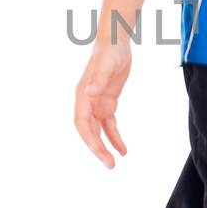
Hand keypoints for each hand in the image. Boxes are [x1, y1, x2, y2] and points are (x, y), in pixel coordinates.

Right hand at [74, 39, 131, 167]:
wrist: (115, 42)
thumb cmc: (109, 52)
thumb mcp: (105, 66)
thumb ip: (97, 80)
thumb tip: (89, 93)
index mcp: (83, 96)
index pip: (83, 124)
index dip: (90, 140)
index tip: (100, 152)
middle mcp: (87, 102)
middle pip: (89, 131)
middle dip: (98, 149)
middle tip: (110, 165)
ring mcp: (97, 103)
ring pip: (99, 131)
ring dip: (105, 146)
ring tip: (116, 161)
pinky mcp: (107, 102)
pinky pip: (110, 125)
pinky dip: (115, 137)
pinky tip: (123, 149)